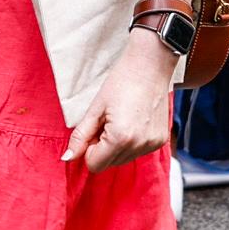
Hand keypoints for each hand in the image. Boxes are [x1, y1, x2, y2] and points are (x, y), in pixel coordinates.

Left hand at [63, 30, 175, 172]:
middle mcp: (139, 145)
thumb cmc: (121, 81)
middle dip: (102, 148)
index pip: (95, 165)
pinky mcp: (161, 140)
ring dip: (116, 146)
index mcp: (120, 138)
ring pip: (123, 159)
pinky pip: (137, 152)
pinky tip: (132, 121)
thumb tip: (67, 158)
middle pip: (109, 164)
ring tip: (120, 119)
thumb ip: (80, 136)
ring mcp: (153, 144)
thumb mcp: (95, 108)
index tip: (93, 129)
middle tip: (106, 121)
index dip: (89, 149)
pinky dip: (131, 142)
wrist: (150, 64)